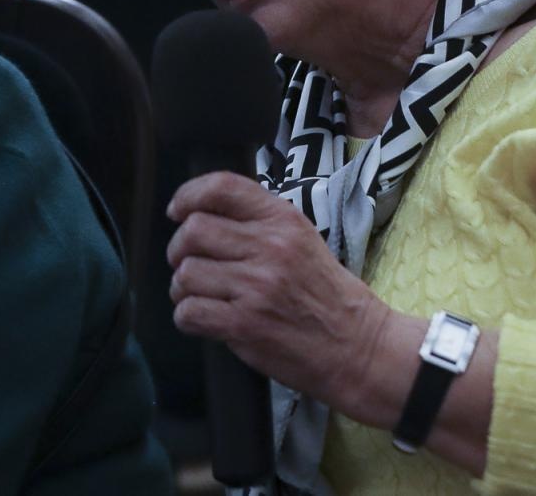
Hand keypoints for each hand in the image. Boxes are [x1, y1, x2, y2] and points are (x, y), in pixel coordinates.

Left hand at [167, 172, 392, 407]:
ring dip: (182, 287)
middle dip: (179, 249)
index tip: (178, 211)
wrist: (357, 348)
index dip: (189, 195)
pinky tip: (204, 319)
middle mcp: (269, 247)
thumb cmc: (327, 296)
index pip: (222, 187)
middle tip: (186, 263)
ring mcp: (256, 287)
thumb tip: (203, 214)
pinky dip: (187, 317)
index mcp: (283, 220)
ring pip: (186, 273)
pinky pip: (189, 312)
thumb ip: (259, 222)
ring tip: (200, 295)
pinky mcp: (244, 325)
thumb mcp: (302, 240)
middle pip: (194, 230)